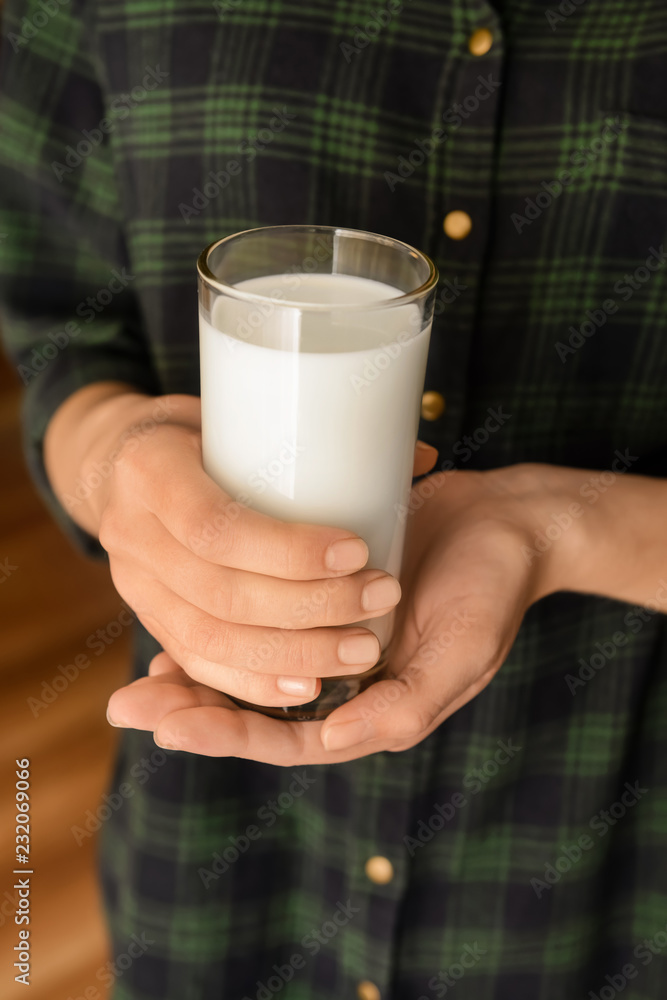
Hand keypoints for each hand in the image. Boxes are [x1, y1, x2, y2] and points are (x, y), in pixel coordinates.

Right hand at [82, 394, 439, 710]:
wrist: (118, 464)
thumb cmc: (196, 430)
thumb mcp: (236, 411)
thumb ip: (318, 440)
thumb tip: (424, 459)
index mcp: (149, 470)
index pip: (214, 525)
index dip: (287, 549)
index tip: (357, 549)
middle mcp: (131, 533)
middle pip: (221, 592)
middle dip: (310, 607)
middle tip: (381, 597)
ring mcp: (134, 583)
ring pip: (210, 640)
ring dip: (293, 654)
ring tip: (362, 650)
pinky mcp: (148, 616)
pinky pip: (197, 662)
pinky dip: (254, 683)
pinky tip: (307, 689)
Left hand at [107, 463, 576, 762]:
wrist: (506, 524)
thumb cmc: (491, 590)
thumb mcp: (460, 655)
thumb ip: (401, 709)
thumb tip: (328, 743)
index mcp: (373, 710)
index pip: (288, 738)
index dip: (228, 735)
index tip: (167, 722)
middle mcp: (344, 683)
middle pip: (257, 713)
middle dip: (192, 711)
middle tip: (128, 705)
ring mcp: (330, 642)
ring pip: (253, 673)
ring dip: (197, 676)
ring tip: (138, 676)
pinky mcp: (321, 600)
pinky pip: (264, 623)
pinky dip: (225, 628)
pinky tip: (183, 619)